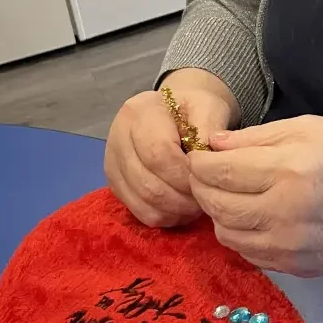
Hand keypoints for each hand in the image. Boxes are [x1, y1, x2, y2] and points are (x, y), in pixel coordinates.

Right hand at [105, 71, 237, 227]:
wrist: (173, 112)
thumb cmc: (192, 109)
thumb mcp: (207, 106)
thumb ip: (209, 127)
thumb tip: (209, 157)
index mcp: (140, 112)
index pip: (158, 153)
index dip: (185, 174)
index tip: (207, 178)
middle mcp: (118, 136)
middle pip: (148, 182)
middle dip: (182, 197)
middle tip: (205, 196)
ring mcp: (113, 163)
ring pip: (143, 201)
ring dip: (175, 209)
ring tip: (196, 203)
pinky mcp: (115, 184)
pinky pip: (139, 211)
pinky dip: (164, 216)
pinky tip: (182, 208)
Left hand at [187, 115, 322, 284]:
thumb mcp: (312, 127)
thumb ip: (257, 136)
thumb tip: (211, 145)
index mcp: (289, 169)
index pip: (216, 171)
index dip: (198, 162)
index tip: (201, 155)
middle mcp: (284, 212)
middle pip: (214, 204)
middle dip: (202, 187)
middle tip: (210, 174)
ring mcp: (289, 246)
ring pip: (225, 233)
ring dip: (220, 213)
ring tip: (235, 195)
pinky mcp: (295, 268)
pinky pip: (248, 253)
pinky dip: (241, 234)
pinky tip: (256, 216)